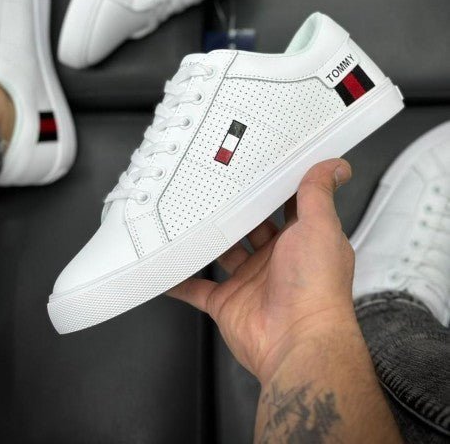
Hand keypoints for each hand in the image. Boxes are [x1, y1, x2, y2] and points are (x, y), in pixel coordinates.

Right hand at [168, 159, 354, 385]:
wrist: (296, 341)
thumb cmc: (316, 286)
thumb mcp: (320, 226)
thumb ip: (319, 194)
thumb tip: (336, 167)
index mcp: (301, 240)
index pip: (286, 206)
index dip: (273, 187)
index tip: (257, 165)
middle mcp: (276, 260)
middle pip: (251, 227)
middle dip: (236, 209)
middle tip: (215, 185)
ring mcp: (250, 281)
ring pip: (224, 253)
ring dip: (209, 239)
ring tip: (189, 216)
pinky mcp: (227, 302)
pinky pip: (197, 289)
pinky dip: (181, 281)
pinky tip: (169, 268)